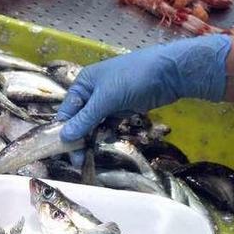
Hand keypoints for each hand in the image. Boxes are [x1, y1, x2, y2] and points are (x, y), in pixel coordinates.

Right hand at [57, 35, 230, 163]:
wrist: (170, 72)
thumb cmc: (133, 78)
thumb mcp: (106, 98)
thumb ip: (86, 119)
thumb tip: (64, 137)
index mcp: (83, 84)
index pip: (66, 112)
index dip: (64, 132)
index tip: (64, 153)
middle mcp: (92, 93)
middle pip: (79, 120)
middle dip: (78, 139)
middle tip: (78, 161)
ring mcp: (108, 101)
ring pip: (94, 125)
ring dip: (92, 139)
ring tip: (88, 157)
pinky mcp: (123, 109)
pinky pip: (109, 125)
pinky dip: (107, 134)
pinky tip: (104, 145)